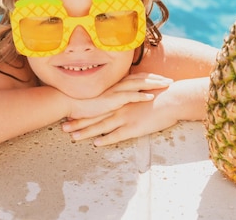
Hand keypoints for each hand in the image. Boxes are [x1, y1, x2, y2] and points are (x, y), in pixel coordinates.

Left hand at [63, 77, 207, 146]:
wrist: (172, 98)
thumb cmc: (159, 95)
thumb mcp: (140, 93)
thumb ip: (130, 97)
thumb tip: (125, 100)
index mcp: (120, 100)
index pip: (98, 107)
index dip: (84, 112)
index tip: (71, 115)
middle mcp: (119, 107)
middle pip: (95, 116)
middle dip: (78, 122)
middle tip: (63, 128)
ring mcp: (125, 116)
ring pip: (101, 126)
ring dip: (86, 132)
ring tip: (73, 138)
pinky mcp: (134, 126)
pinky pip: (117, 135)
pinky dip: (106, 139)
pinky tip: (96, 144)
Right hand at [65, 73, 172, 119]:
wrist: (71, 103)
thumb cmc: (85, 103)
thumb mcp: (103, 99)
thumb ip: (113, 98)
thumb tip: (123, 100)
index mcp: (116, 85)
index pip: (136, 77)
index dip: (150, 77)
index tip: (162, 78)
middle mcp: (117, 85)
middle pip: (141, 78)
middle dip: (156, 79)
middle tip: (170, 80)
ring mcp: (115, 92)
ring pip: (138, 85)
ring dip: (153, 84)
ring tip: (165, 85)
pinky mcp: (112, 100)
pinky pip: (129, 97)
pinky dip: (140, 95)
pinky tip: (151, 96)